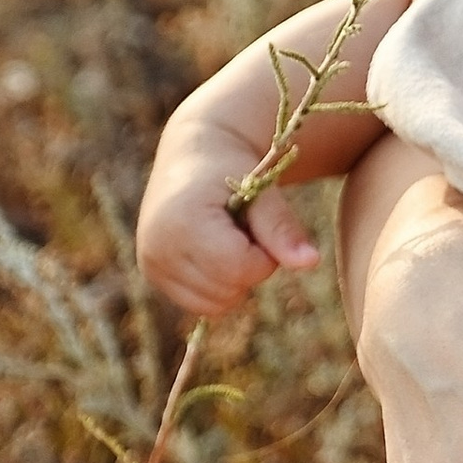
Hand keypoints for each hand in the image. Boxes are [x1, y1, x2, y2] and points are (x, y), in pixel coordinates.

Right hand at [135, 111, 318, 318]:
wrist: (193, 156)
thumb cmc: (231, 169)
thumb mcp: (261, 191)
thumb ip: (283, 228)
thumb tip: (312, 262)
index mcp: (181, 221)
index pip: (239, 268)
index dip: (264, 255)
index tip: (260, 227)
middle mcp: (157, 246)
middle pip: (227, 290)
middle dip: (249, 266)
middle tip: (244, 229)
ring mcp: (151, 264)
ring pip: (215, 305)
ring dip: (233, 278)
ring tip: (227, 238)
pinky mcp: (152, 275)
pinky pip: (200, 304)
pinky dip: (217, 285)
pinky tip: (214, 252)